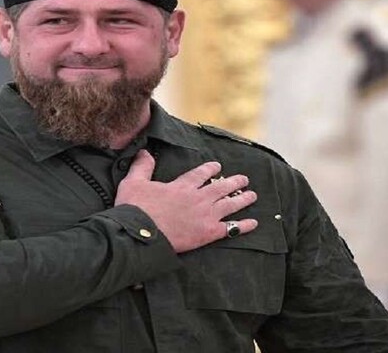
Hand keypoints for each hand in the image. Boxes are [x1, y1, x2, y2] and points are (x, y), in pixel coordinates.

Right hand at [115, 150, 257, 252]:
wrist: (141, 234)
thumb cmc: (135, 209)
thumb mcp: (133, 182)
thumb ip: (142, 167)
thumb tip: (144, 152)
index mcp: (182, 186)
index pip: (200, 174)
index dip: (210, 169)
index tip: (218, 166)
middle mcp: (198, 198)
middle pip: (221, 187)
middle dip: (234, 181)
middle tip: (244, 179)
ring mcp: (205, 215)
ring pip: (230, 204)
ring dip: (243, 198)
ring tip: (252, 195)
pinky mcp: (208, 233)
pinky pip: (231, 228)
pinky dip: (244, 225)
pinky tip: (254, 222)